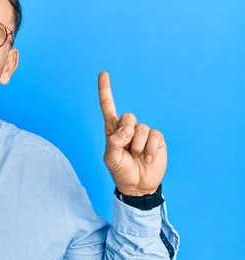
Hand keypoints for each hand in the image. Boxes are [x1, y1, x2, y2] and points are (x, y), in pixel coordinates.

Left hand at [98, 71, 166, 195]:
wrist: (138, 185)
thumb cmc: (121, 171)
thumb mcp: (111, 158)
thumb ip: (114, 141)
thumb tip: (126, 129)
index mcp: (113, 130)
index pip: (108, 107)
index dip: (106, 91)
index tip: (103, 73)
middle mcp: (128, 128)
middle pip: (127, 117)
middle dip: (127, 133)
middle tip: (126, 149)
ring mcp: (143, 133)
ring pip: (141, 129)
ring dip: (137, 147)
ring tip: (136, 157)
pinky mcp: (157, 139)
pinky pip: (154, 136)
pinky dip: (149, 149)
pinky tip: (146, 159)